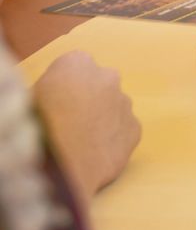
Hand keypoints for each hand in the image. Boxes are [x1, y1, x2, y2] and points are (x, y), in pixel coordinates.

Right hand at [32, 51, 140, 196]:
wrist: (62, 166)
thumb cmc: (35, 130)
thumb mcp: (26, 100)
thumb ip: (47, 90)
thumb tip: (50, 97)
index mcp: (75, 63)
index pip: (74, 65)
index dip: (64, 85)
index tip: (55, 102)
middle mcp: (107, 76)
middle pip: (97, 84)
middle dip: (87, 99)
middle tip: (68, 123)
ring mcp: (124, 102)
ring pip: (113, 107)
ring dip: (100, 120)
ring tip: (78, 143)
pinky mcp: (135, 128)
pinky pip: (123, 130)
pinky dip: (111, 139)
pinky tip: (93, 154)